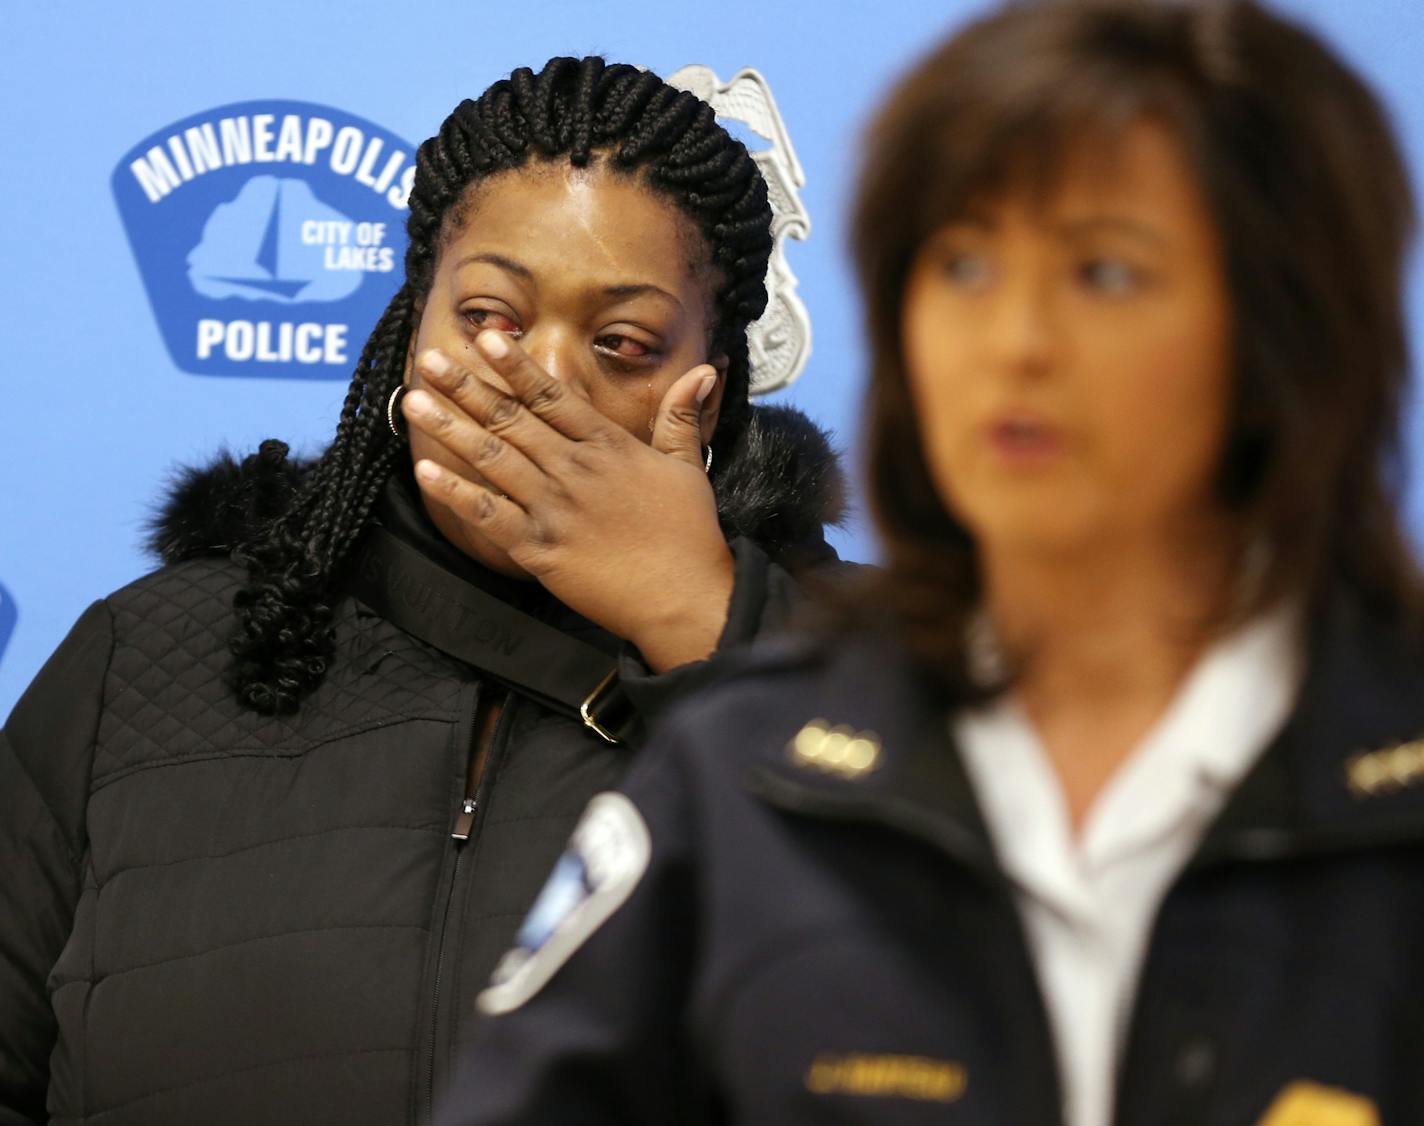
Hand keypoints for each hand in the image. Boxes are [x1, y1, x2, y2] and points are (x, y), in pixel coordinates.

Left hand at [403, 333, 734, 671]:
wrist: (683, 597)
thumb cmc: (689, 534)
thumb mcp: (689, 467)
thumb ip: (681, 416)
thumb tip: (704, 369)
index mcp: (609, 446)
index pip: (553, 396)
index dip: (516, 366)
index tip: (486, 338)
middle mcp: (575, 470)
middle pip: (512, 419)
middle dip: (467, 386)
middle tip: (430, 359)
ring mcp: (554, 509)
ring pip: (493, 458)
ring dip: (450, 427)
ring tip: (415, 400)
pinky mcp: (539, 549)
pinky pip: (489, 516)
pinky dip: (457, 493)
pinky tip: (426, 471)